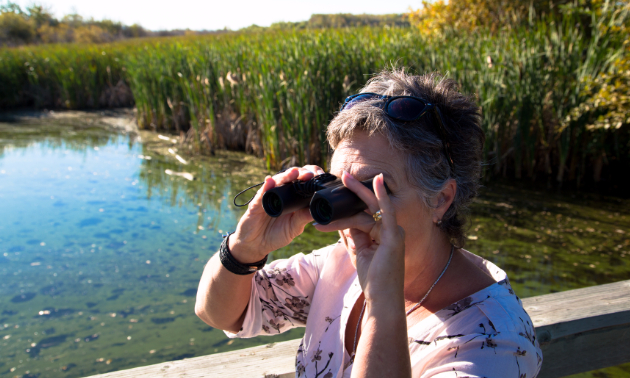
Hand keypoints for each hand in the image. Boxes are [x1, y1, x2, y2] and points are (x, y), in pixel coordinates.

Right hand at [229, 165, 324, 262]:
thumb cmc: (276, 235)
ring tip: (294, 172)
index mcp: (293, 199)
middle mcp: (282, 194)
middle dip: (301, 174)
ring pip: (278, 182)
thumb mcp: (294, 228)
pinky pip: (262, 192)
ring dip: (286, 176)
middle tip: (310, 174)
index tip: (320, 178)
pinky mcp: (257, 202)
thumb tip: (318, 210)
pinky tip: (270, 181)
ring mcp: (269, 196)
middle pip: (292, 179)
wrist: (256, 244)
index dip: (311, 179)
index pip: (303, 184)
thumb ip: (303, 218)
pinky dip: (266, 186)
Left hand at [314, 171, 405, 302]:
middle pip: (369, 207)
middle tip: (343, 174)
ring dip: (355, 195)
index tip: (337, 194)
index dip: (350, 205)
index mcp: (384, 235)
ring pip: (370, 209)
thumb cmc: (373, 280)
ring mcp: (394, 233)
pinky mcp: (393, 237)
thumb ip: (354, 235)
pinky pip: (387, 211)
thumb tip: (343, 220)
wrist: (382, 300)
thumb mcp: (359, 253)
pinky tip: (377, 181)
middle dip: (356, 190)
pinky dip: (382, 195)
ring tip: (344, 178)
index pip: (365, 214)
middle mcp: (391, 231)